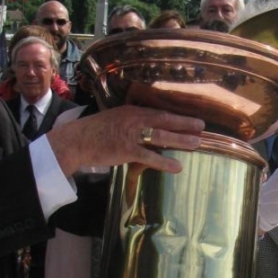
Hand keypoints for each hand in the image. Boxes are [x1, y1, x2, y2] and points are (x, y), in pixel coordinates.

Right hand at [47, 106, 203, 175]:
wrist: (76, 140)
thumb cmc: (94, 132)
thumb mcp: (115, 119)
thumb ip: (131, 122)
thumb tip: (147, 128)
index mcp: (132, 110)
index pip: (159, 112)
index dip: (177, 115)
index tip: (190, 118)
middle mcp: (134, 119)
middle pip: (164, 120)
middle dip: (184, 123)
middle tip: (201, 126)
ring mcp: (131, 134)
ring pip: (161, 136)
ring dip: (180, 139)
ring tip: (197, 143)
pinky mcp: (126, 150)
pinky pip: (150, 156)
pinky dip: (165, 162)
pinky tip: (177, 167)